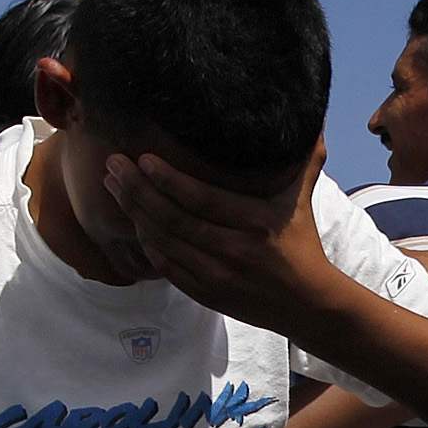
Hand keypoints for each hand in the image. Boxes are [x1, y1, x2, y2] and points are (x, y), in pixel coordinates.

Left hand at [99, 144, 345, 334]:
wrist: (307, 306)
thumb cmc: (302, 247)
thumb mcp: (302, 203)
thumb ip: (304, 161)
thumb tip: (313, 120)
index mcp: (256, 223)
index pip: (202, 199)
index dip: (168, 179)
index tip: (143, 158)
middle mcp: (234, 251)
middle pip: (173, 219)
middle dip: (138, 190)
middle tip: (114, 166)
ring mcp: (217, 276)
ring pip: (164, 243)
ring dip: (135, 214)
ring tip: (114, 187)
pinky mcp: (207, 294)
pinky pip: (166, 268)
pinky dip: (147, 245)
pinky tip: (133, 223)